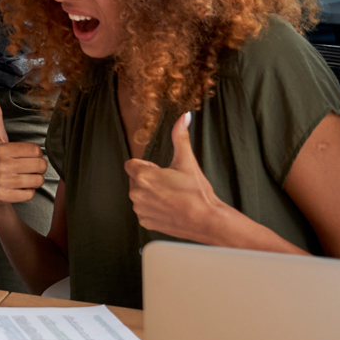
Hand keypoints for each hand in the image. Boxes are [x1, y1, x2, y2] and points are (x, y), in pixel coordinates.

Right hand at [0, 93, 47, 208]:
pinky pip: (30, 194)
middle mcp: (0, 164)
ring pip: (37, 181)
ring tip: (21, 180)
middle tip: (24, 171)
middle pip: (40, 166)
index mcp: (2, 149)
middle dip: (37, 170)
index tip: (23, 159)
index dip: (35, 156)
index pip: (37, 151)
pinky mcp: (3, 195)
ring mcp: (1, 180)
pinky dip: (27, 194)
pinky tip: (16, 190)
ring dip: (33, 182)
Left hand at [124, 113, 227, 240]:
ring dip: (151, 194)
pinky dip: (154, 208)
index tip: (161, 171)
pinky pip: (144, 210)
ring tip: (172, 197)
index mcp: (143, 177)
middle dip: (149, 180)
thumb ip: (180, 137)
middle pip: (136, 179)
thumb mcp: (187, 161)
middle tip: (171, 185)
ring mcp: (139, 210)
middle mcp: (136, 194)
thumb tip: (184, 116)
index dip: (148, 166)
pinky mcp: (144, 222)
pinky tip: (170, 209)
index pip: (131, 164)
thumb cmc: (197, 192)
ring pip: (140, 195)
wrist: (207, 220)